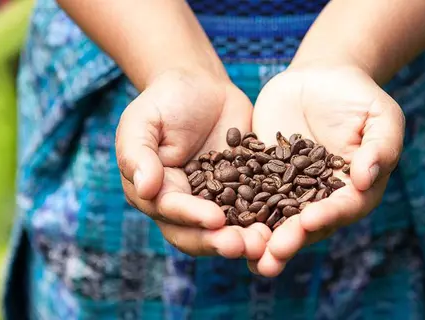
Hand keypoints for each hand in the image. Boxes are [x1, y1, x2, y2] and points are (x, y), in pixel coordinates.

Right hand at [116, 70, 270, 259]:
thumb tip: (144, 188)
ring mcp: (215, 201)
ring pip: (228, 229)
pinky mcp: (243, 191)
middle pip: (199, 232)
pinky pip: (255, 209)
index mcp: (157, 193)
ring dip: (245, 239)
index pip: (172, 211)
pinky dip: (269, 220)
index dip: (192, 217)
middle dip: (220, 242)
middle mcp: (185, 205)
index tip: (215, 219)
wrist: (200, 86)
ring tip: (267, 243)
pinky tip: (287, 223)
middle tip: (245, 246)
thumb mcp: (142, 121)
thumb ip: (137, 154)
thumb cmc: (164, 100)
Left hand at [249, 65, 404, 275]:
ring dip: (262, 240)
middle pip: (306, 225)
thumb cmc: (357, 96)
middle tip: (270, 259)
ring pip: (276, 219)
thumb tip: (365, 179)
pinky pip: (249, 195)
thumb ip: (380, 147)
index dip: (326, 216)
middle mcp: (320, 198)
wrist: (319, 79)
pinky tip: (220, 227)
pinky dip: (238, 211)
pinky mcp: (263, 177)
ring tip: (246, 259)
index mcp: (354, 190)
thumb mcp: (380, 117)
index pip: (342, 208)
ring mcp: (289, 190)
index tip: (307, 222)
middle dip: (288, 241)